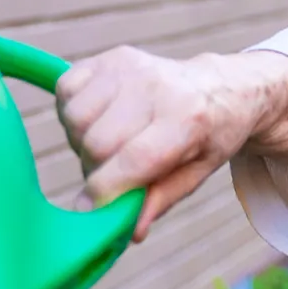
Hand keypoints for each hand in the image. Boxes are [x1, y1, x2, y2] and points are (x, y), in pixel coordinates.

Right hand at [54, 46, 287, 241]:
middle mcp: (157, 86)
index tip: (91, 211)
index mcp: (187, 118)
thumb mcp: (198, 172)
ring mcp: (130, 66)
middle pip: (96, 144)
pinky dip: (74, 111)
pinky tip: (101, 117)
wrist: (221, 86)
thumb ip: (161, 199)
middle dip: (97, 169)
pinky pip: (66, 90)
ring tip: (111, 143)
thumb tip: (130, 232)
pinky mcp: (110, 56)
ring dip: (83, 140)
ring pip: (75, 119)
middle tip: (115, 172)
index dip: (105, 192)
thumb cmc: (209, 135)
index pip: (133, 160)